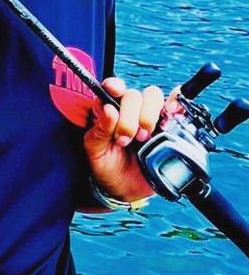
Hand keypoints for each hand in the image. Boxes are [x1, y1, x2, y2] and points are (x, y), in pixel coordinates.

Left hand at [84, 77, 166, 203]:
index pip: (112, 88)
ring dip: (148, 116)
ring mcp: (150, 117)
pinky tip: (172, 112)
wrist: (126, 189)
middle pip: (134, 95)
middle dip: (130, 116)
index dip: (114, 85)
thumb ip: (99, 131)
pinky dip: (178, 104)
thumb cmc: (107, 167)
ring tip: (143, 138)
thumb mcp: (95, 151)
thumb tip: (109, 110)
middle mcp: (129, 110)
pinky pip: (177, 108)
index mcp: (109, 111)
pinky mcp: (168, 126)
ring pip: (154, 97)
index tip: (115, 91)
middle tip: (125, 138)